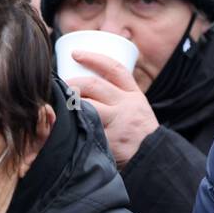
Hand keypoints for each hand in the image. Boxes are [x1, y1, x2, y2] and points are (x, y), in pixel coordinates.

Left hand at [67, 51, 158, 167]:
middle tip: (59, 86)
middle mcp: (126, 105)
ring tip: (59, 104)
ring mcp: (117, 122)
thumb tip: (87, 87)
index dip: (94, 58)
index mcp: (133, 95)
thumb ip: (118, 99)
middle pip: (94, 84)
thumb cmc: (140, 135)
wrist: (154, 159)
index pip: (114, 69)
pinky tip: (61, 124)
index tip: (76, 54)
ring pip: (87, 105)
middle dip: (72, 82)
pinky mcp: (109, 139)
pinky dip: (72, 125)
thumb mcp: (137, 110)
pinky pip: (86, 128)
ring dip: (70, 102)